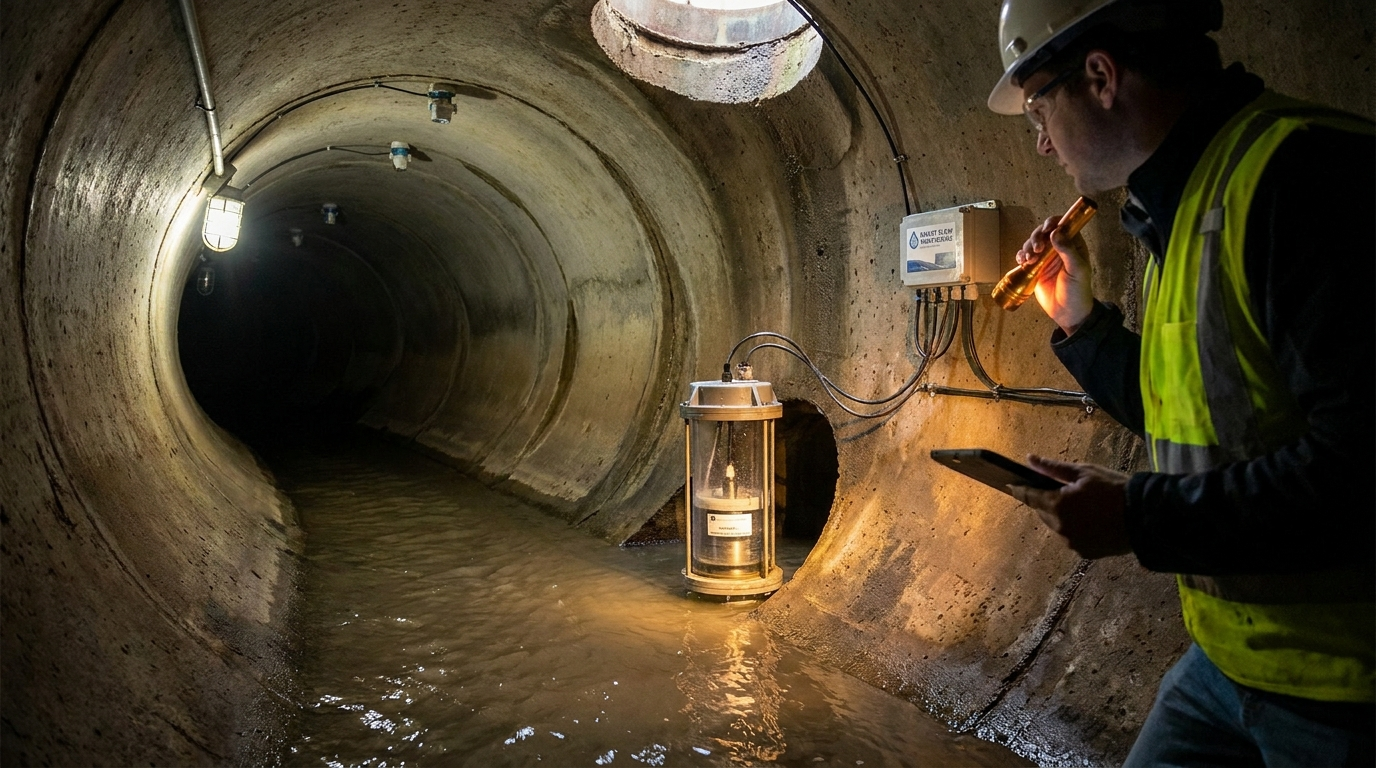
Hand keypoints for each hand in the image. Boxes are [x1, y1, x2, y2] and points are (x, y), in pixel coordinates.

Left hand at [1007, 455, 1131, 559]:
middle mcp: (1060, 527)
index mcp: (1058, 505)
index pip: (1029, 497)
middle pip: (1043, 512)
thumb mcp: (1084, 472)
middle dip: (1048, 502)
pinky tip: (1092, 521)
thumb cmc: (1115, 489)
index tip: (1011, 486)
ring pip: (1057, 526)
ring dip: (1062, 516)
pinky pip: (1071, 538)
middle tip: (1066, 492)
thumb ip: (1053, 468)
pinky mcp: (1084, 552)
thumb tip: (1029, 459)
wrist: (1145, 517)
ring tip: (1084, 507)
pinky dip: (1075, 529)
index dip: (1019, 490)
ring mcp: (1071, 542)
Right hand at [1016, 217, 1094, 333]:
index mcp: (1073, 245)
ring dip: (1027, 247)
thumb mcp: (1076, 269)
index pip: (1063, 225)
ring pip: (1032, 243)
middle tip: (1036, 250)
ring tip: (1029, 260)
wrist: (1067, 312)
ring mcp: (1045, 258)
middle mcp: (1058, 248)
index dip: (1053, 223)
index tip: (1046, 229)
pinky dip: (1021, 256)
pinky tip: (1022, 262)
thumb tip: (1055, 232)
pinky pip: (1025, 256)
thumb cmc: (1077, 291)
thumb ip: (1067, 250)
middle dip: (1036, 237)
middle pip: (1043, 232)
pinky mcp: (1035, 267)